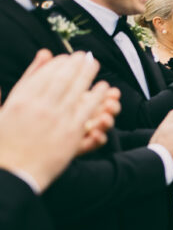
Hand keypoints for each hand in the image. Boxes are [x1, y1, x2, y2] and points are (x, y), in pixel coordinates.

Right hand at [0, 51, 115, 189]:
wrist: (12, 174)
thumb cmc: (3, 145)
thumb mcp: (2, 113)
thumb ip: (16, 88)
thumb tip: (26, 66)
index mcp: (20, 100)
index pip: (42, 75)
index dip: (56, 64)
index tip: (65, 57)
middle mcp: (39, 106)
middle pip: (62, 78)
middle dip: (74, 64)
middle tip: (84, 55)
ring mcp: (56, 119)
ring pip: (76, 90)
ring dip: (87, 74)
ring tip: (94, 64)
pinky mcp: (71, 133)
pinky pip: (88, 109)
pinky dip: (97, 96)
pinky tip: (105, 88)